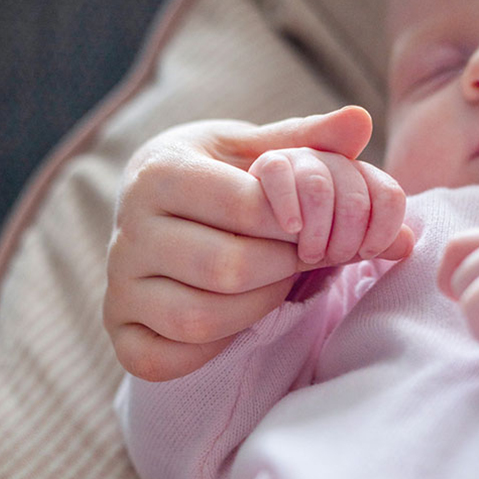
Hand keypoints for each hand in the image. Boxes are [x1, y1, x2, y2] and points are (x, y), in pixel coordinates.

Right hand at [104, 106, 411, 381]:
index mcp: (159, 172)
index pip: (245, 208)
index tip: (311, 226)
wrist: (156, 210)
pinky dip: (209, 350)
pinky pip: (162, 358)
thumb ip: (306, 139)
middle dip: (280, 269)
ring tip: (271, 284)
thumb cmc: (216, 177)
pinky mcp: (118, 327)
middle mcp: (128, 230)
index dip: (296, 224)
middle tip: (297, 258)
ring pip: (198, 319)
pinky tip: (232, 318)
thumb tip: (360, 120)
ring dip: (254, 309)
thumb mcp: (253, 148)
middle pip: (225, 269)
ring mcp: (119, 284)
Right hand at [249, 147, 411, 264]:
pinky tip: (290, 229)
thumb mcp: (339, 241)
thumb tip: (407, 244)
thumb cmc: (301, 237)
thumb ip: (371, 237)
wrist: (255, 223)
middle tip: (328, 258)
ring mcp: (300, 159)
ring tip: (307, 253)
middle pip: (355, 197)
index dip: (384, 228)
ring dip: (317, 229)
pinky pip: (281, 174)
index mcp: (359, 178)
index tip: (366, 252)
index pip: (389, 195)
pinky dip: (288, 206)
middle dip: (347, 237)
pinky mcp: (266, 163)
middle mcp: (334, 162)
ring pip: (320, 187)